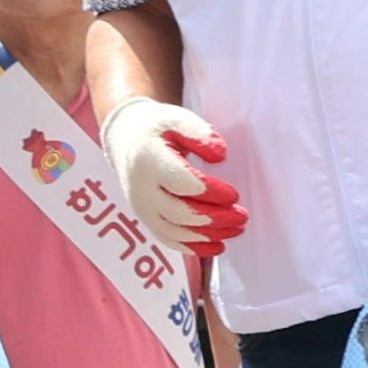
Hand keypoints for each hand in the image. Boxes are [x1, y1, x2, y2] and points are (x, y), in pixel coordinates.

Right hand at [109, 101, 245, 256]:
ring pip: (176, 232)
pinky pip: (169, 241)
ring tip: (236, 229)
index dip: (210, 192)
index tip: (234, 194)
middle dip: (216, 218)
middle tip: (242, 216)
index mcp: (148, 160)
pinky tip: (218, 246)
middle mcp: (141, 189)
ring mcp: (142, 209)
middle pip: (180, 213)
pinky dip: (194, 248)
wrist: (124, 140)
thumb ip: (200, 133)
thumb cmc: (155, 129)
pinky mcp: (147, 220)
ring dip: (209, 235)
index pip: (181, 183)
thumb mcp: (176, 118)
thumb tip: (220, 155)